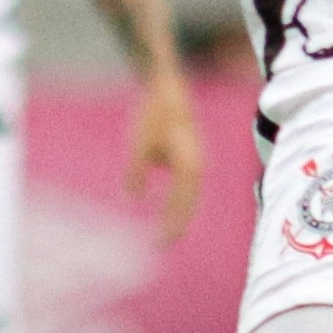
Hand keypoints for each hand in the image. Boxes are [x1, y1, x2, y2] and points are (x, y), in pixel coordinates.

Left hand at [125, 72, 204, 242]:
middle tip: (161, 244)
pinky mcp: (191, 155)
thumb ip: (137, 174)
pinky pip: (187, 184)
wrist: (168, 88)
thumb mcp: (139, 146)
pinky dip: (180, 198)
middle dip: (177, 224)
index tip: (159, 244)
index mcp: (189, 168)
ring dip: (180, 212)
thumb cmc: (154, 116)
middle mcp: (198, 167)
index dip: (170, 226)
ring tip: (167, 231)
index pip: (180, 205)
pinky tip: (169, 205)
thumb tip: (134, 198)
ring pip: (190, 195)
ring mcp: (197, 161)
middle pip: (189, 204)